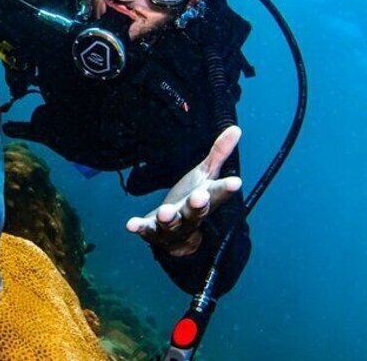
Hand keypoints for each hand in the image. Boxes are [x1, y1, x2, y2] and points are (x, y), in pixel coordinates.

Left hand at [125, 126, 242, 255]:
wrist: (179, 238)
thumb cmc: (193, 198)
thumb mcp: (206, 175)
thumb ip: (219, 153)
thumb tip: (236, 128)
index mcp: (205, 199)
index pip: (218, 193)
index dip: (226, 188)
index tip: (236, 182)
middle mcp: (191, 215)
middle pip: (197, 211)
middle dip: (198, 205)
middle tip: (201, 197)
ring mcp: (173, 225)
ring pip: (172, 222)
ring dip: (169, 217)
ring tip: (165, 212)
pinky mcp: (153, 231)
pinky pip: (146, 230)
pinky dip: (139, 228)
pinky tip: (131, 225)